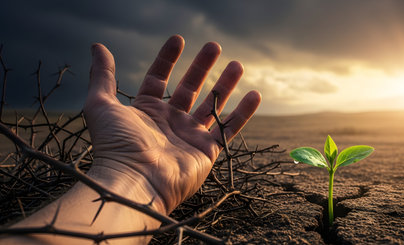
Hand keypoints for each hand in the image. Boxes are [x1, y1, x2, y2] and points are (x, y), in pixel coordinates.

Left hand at [83, 35, 260, 213]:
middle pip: (190, 88)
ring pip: (212, 105)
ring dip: (225, 85)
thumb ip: (103, 75)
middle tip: (214, 46)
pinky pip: (229, 128)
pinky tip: (255, 94)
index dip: (167, 59)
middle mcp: (169, 122)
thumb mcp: (102, 105)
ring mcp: (189, 136)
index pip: (159, 78)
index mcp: (146, 111)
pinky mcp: (207, 151)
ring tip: (237, 65)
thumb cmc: (116, 145)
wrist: (135, 182)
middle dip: (202, 67)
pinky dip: (243, 113)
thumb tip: (97, 46)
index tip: (178, 39)